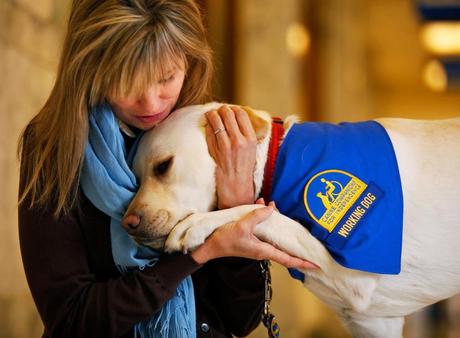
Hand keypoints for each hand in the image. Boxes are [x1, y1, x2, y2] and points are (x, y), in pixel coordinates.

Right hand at [191, 205, 318, 269]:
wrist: (210, 245)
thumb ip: (257, 216)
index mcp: (264, 250)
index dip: (302, 262)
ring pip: (274, 235)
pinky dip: (264, 218)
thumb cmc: (225, 240)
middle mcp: (263, 250)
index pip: (288, 259)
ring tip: (274, 206)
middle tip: (304, 233)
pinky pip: (264, 229)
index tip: (315, 265)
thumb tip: (271, 209)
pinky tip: (261, 205)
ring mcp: (257, 245)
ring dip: (277, 221)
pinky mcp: (252, 239)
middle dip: (293, 239)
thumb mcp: (242, 226)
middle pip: (284, 247)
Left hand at [205, 105, 256, 208]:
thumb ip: (245, 133)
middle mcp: (239, 141)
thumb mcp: (252, 148)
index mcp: (250, 139)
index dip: (234, 108)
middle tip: (219, 110)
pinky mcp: (215, 150)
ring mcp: (225, 145)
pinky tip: (209, 125)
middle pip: (228, 114)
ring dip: (212, 114)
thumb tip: (236, 115)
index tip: (231, 109)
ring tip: (211, 114)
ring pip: (216, 120)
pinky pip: (209, 132)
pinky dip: (208, 126)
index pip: (241, 114)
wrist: (236, 184)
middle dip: (222, 109)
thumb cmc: (244, 166)